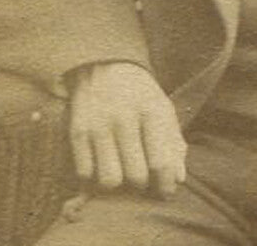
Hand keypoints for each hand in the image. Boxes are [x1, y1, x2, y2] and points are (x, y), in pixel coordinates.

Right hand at [68, 61, 186, 197]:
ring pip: (109, 181)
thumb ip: (174, 143)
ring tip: (122, 171)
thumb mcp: (163, 108)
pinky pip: (85, 174)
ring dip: (118, 183)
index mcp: (151, 110)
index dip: (165, 184)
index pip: (160, 162)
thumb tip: (178, 179)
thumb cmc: (140, 93)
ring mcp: (98, 126)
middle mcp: (124, 118)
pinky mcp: (77, 132)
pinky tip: (103, 162)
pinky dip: (94, 176)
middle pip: (135, 176)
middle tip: (143, 179)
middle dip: (142, 185)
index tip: (165, 191)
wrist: (104, 65)